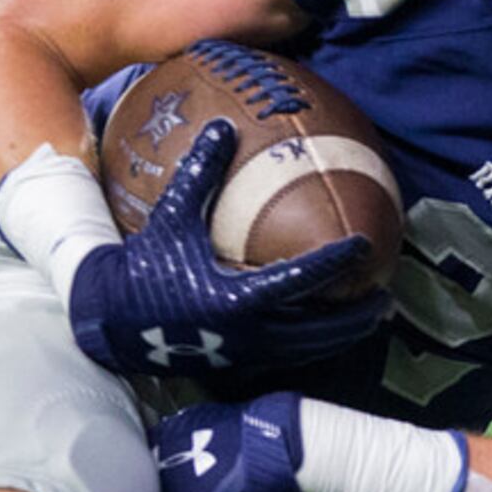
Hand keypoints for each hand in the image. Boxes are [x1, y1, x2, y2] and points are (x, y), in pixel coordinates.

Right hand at [67, 120, 387, 377]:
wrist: (109, 320)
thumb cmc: (141, 267)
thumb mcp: (171, 218)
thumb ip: (201, 174)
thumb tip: (222, 125)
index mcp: (235, 299)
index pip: (300, 279)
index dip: (336, 261)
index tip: (366, 246)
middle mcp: (248, 334)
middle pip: (320, 331)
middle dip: (355, 317)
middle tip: (383, 297)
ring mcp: (245, 354)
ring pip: (309, 350)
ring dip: (341, 336)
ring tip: (368, 318)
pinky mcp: (238, 365)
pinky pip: (288, 356)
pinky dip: (314, 345)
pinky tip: (326, 330)